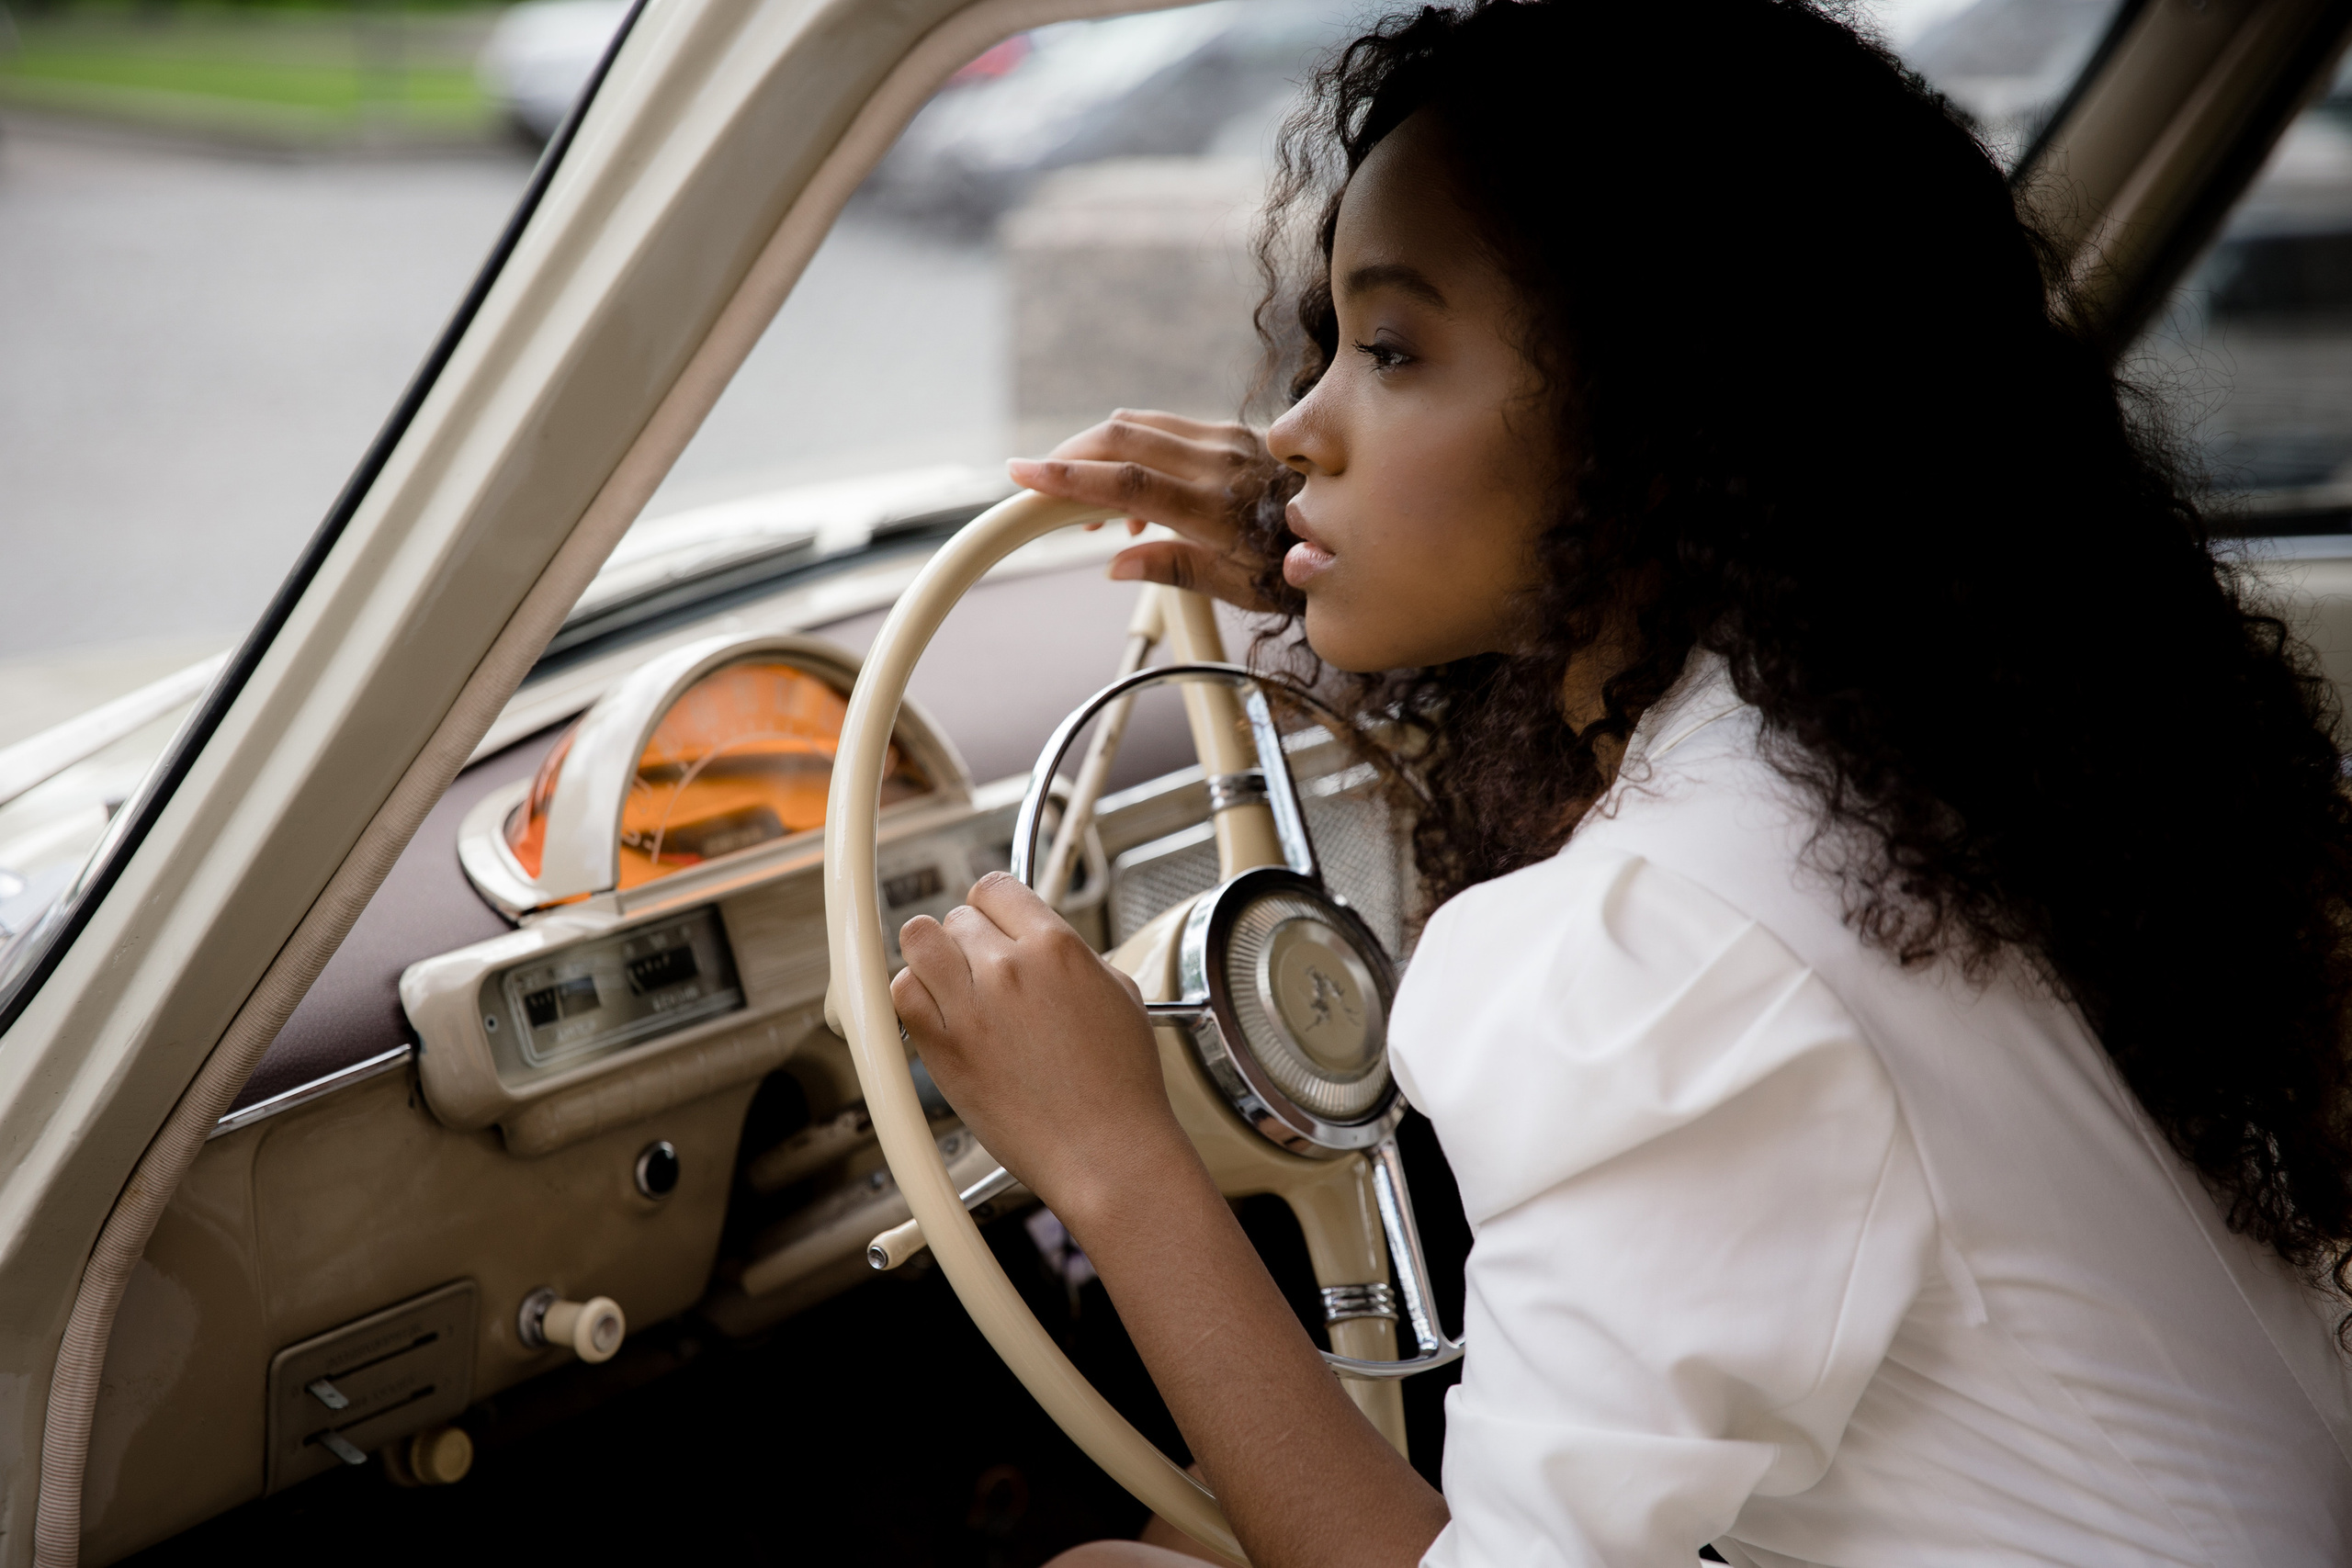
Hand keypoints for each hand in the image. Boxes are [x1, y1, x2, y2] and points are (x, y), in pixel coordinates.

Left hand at [892, 872, 1193, 1220]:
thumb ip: (1074, 956)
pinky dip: (910, 997)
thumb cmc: (1120, 1086)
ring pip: (918, 941)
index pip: (995, 888)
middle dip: (967, 940)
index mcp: (1056, 947)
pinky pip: (901, 994)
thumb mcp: (1119, 994)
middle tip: (981, 972)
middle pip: (956, 917)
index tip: (992, 925)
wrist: (1106, 1151)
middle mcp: (1009, 968)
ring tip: (948, 984)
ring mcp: (971, 1006)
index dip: (992, 907)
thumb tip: (1043, 945)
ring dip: (930, 958)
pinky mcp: (943, 1047)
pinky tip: (934, 1013)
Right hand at [1007, 410, 1278, 610]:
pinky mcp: (1233, 432)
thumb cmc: (1302, 568)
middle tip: (1039, 481)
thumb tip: (1115, 564)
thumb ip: (1178, 569)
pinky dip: (1132, 448)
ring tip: (1087, 501)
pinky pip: (1166, 428)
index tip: (1022, 474)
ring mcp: (1228, 440)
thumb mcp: (1243, 588)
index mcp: (1219, 509)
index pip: (1128, 484)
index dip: (1069, 479)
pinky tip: (1133, 495)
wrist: (1361, 528)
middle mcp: (1222, 463)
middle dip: (1070, 455)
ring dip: (1098, 450)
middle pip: (1123, 438)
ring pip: (1140, 424)